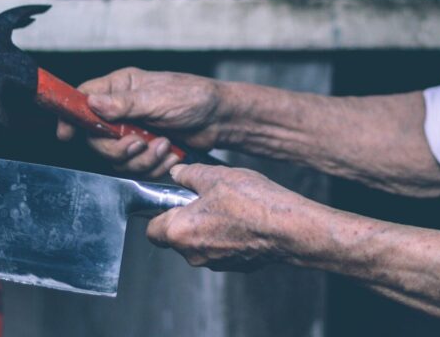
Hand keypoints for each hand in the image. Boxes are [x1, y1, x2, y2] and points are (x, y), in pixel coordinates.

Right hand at [56, 68, 227, 177]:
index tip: (66, 134)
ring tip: (164, 145)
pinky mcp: (146, 150)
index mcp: (120, 87)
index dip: (71, 117)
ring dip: (142, 159)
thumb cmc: (193, 97)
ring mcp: (133, 131)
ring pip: (117, 158)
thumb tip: (92, 103)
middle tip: (139, 143)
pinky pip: (136, 169)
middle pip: (96, 138)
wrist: (220, 119)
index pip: (82, 100)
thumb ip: (124, 104)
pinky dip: (154, 167)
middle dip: (118, 148)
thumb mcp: (158, 97)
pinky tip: (170, 154)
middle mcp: (121, 110)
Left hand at [146, 164, 315, 270]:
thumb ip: (190, 174)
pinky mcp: (235, 266)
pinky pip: (221, 249)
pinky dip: (227, 237)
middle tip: (206, 199)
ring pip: (200, 244)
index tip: (173, 201)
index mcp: (179, 231)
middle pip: (177, 237)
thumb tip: (178, 172)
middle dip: (187, 219)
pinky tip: (244, 220)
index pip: (152, 230)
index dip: (159, 214)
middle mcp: (193, 253)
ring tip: (229, 207)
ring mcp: (215, 263)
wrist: (287, 227)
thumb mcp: (215, 176)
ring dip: (208, 227)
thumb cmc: (252, 202)